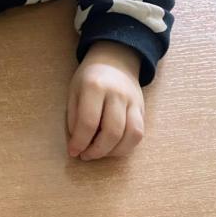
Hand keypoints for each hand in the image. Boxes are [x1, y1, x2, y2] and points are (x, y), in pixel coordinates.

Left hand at [66, 41, 144, 161]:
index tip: (73, 152)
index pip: (89, 122)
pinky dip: (126, 147)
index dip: (80, 142)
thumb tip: (77, 144)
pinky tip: (113, 148)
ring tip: (99, 153)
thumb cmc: (89, 78)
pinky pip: (139, 133)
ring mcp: (133, 101)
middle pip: (112, 131)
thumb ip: (74, 117)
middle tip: (86, 156)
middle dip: (97, 151)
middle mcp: (117, 94)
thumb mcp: (74, 91)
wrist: (115, 61)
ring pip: (131, 135)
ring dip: (114, 152)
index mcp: (95, 87)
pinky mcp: (142, 109)